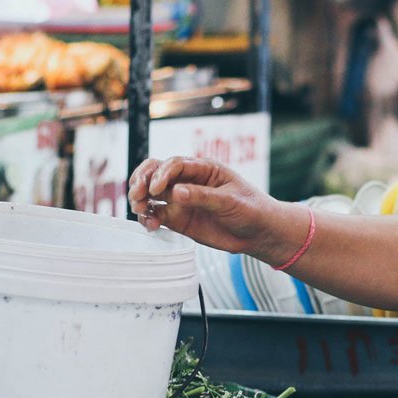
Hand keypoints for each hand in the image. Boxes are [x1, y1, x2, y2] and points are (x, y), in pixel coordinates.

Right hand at [128, 157, 302, 261]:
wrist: (258, 233)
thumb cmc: (251, 209)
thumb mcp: (230, 201)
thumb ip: (203, 197)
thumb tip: (176, 192)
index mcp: (203, 169)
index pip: (175, 164)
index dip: (161, 174)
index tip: (156, 189)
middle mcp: (187, 181)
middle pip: (155, 172)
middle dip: (142, 180)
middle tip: (138, 196)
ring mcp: (180, 199)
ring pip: (150, 193)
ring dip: (140, 198)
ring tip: (140, 210)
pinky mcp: (177, 218)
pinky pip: (155, 214)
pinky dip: (147, 218)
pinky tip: (151, 225)